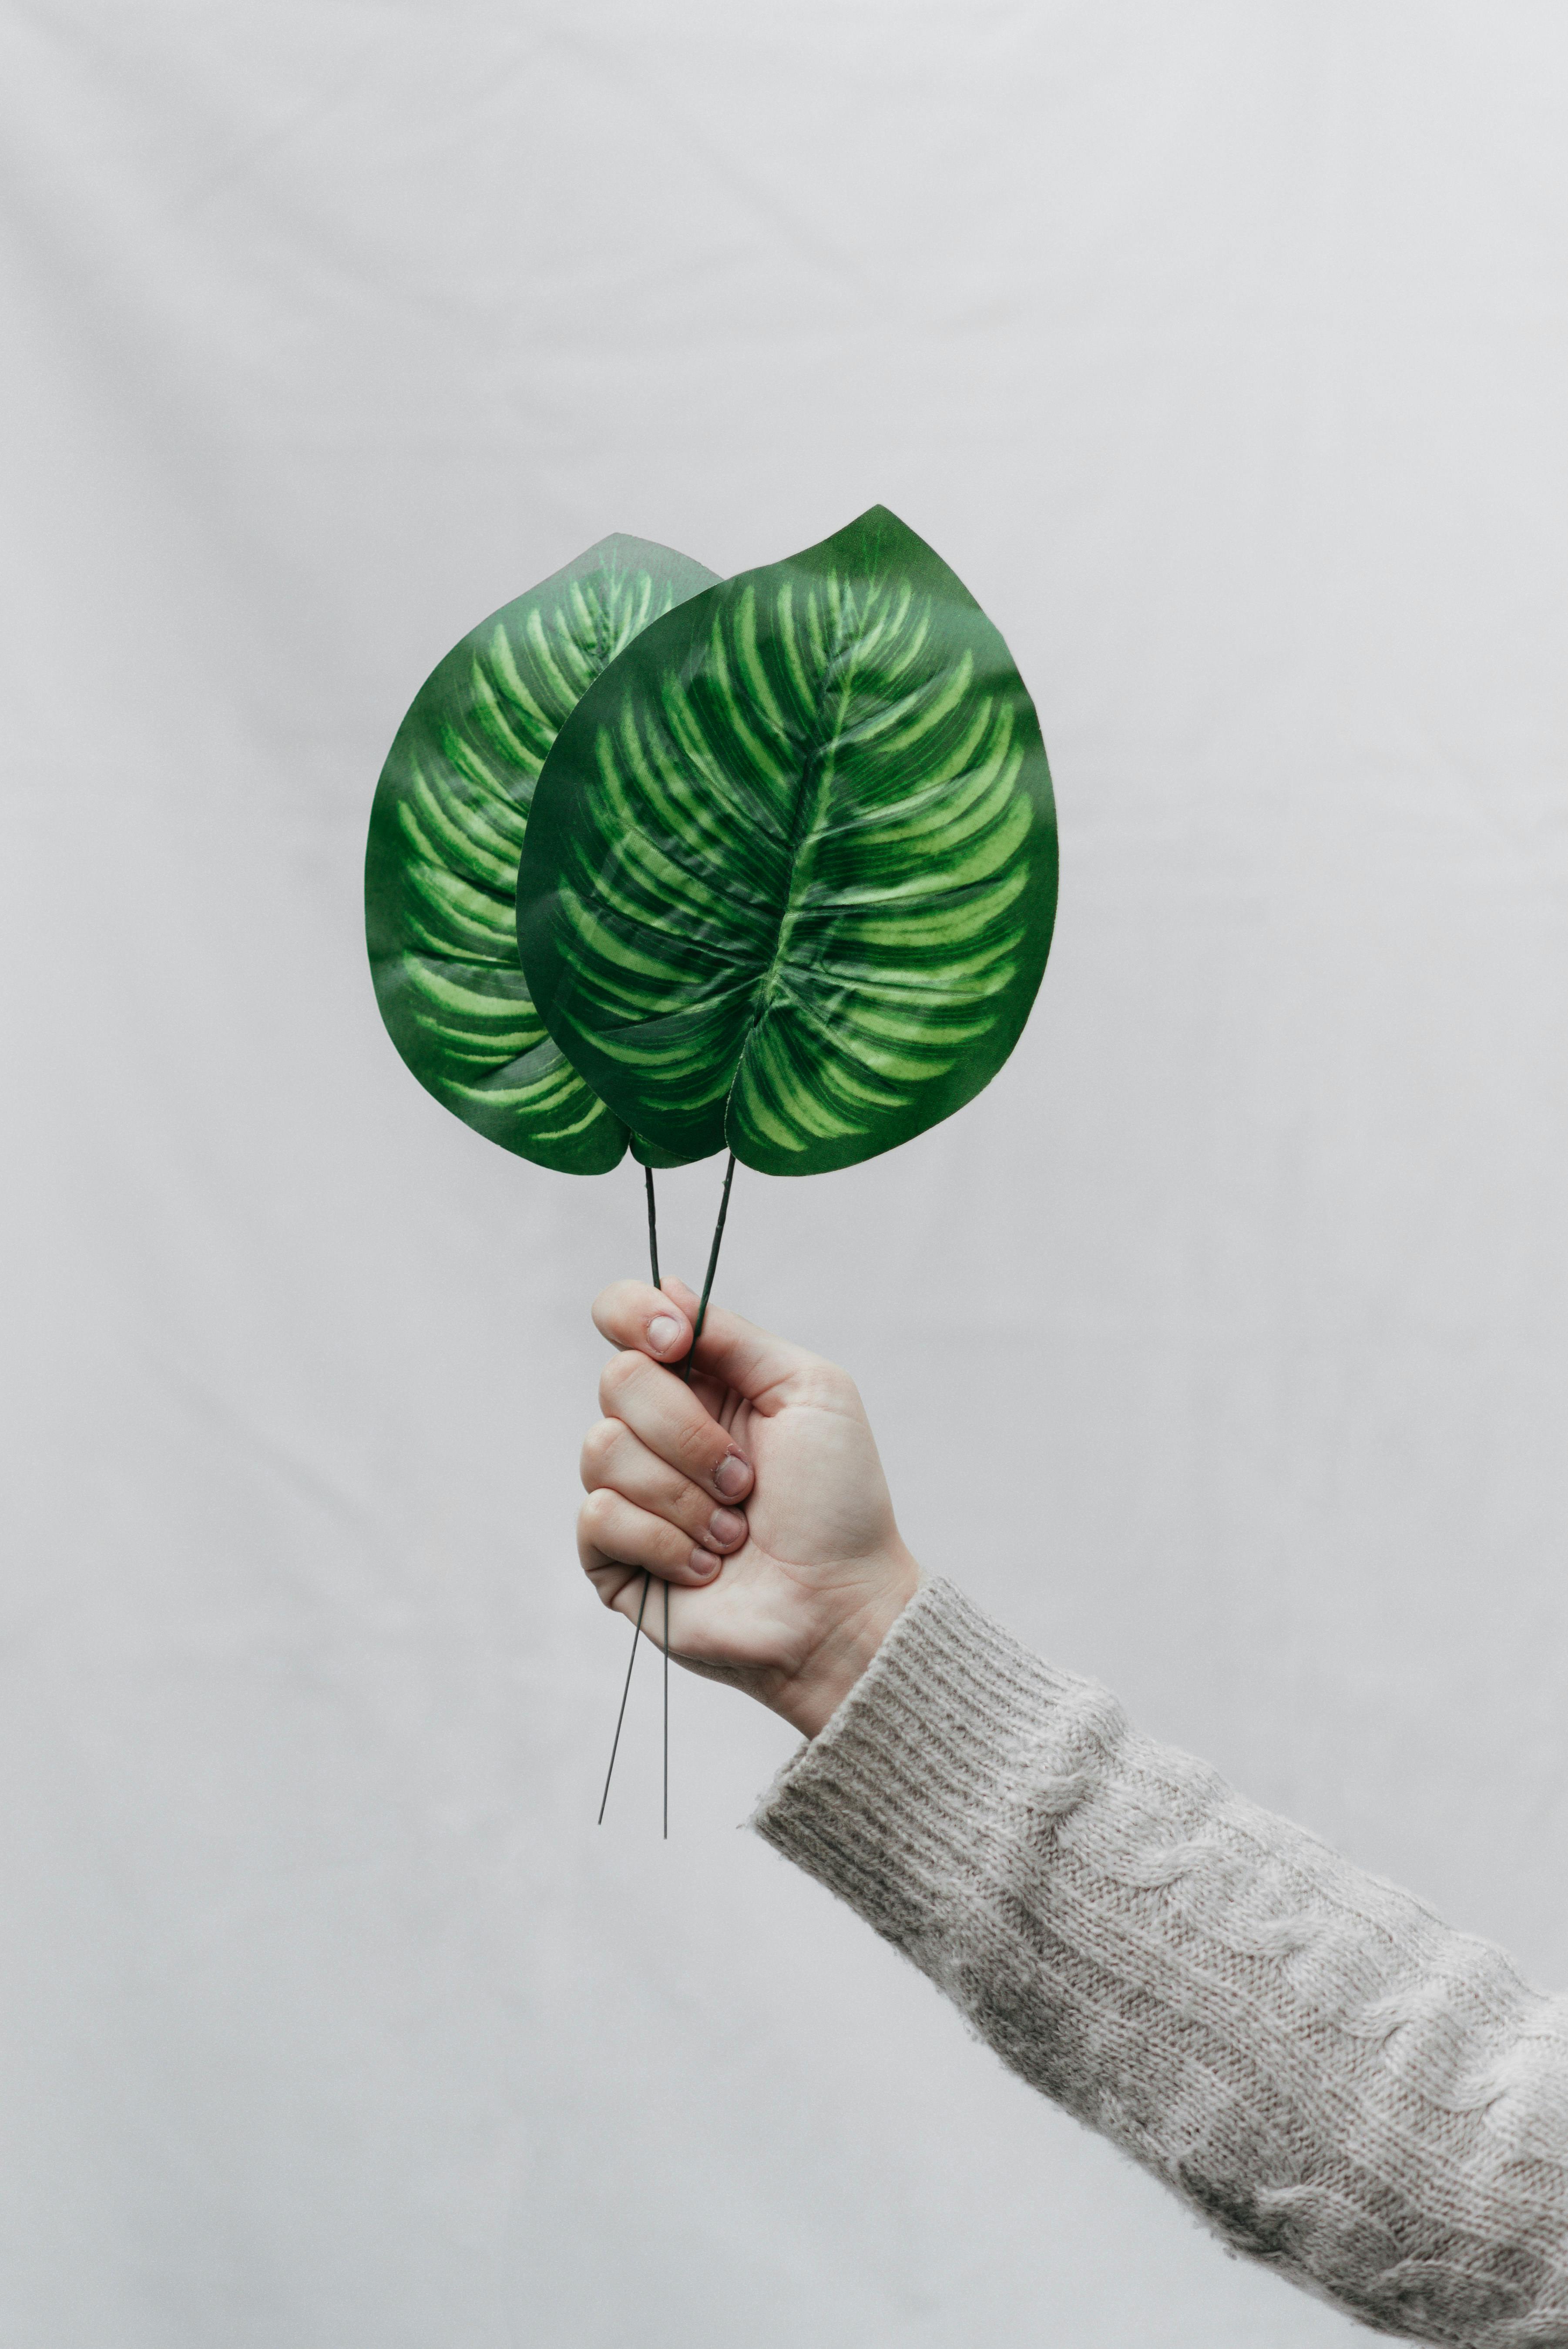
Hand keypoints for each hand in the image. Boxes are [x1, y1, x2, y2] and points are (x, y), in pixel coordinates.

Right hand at [577, 1278, 920, 1736]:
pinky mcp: (611, 1556)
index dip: (635, 1315)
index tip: (677, 1341)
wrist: (838, 1607)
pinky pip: (599, 1516)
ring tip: (734, 1533)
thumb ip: (735, 1336)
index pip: (624, 1316)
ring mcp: (630, 1492)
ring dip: (686, 1496)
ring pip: (603, 1450)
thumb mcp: (810, 1390)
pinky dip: (665, 1541)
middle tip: (746, 1478)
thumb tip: (668, 1288)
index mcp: (701, 1383)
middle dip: (690, 1433)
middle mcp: (657, 1430)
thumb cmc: (838, 1502)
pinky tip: (707, 1566)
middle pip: (617, 1381)